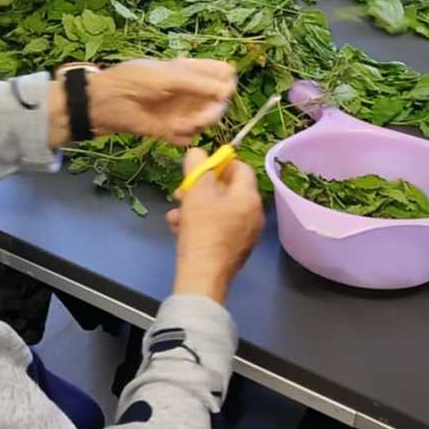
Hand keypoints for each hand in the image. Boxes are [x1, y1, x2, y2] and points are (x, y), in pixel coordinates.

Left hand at [91, 59, 235, 143]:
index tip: (222, 91)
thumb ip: (199, 84)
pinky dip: (183, 136)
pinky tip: (171, 132)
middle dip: (213, 110)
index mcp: (190, 70)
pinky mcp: (170, 131)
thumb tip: (228, 92)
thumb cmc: (134, 80)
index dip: (227, 82)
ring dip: (198, 124)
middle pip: (219, 101)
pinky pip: (188, 137)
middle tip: (201, 116)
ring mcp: (181, 111)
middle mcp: (190, 91)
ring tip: (181, 124)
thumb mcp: (169, 76)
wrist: (103, 104)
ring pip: (206, 121)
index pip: (223, 73)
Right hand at [167, 149, 263, 302]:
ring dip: (195, 207)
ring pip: (219, 210)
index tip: (199, 168)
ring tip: (175, 215)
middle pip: (228, 190)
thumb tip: (198, 152)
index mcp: (249, 197)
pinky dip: (200, 224)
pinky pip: (218, 227)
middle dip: (201, 188)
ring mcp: (246, 234)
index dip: (220, 163)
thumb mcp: (196, 193)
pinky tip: (178, 229)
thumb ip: (197, 167)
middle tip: (181, 192)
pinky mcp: (235, 249)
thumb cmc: (202, 230)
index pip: (241, 168)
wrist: (203, 277)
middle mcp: (254, 214)